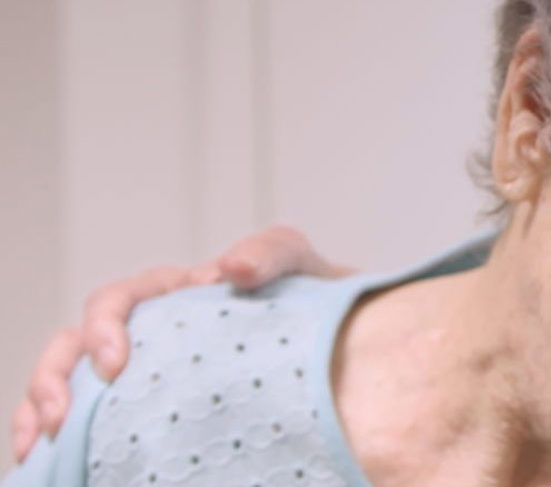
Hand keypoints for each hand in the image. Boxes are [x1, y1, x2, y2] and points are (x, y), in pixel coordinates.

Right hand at [9, 226, 349, 462]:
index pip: (123, 299)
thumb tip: (227, 269)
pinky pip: (98, 420)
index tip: (114, 364)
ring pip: (73, 381)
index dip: (105, 325)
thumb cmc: (316, 299)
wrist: (347, 340)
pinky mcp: (156, 408)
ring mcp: (152, 371)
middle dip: (56, 375)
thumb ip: (269, 253)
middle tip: (60, 417)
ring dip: (44, 406)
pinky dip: (67, 438)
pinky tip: (49, 461)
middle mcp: (154, 330)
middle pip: (78, 343)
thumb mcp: (299, 263)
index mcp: (178, 293)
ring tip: (37, 443)